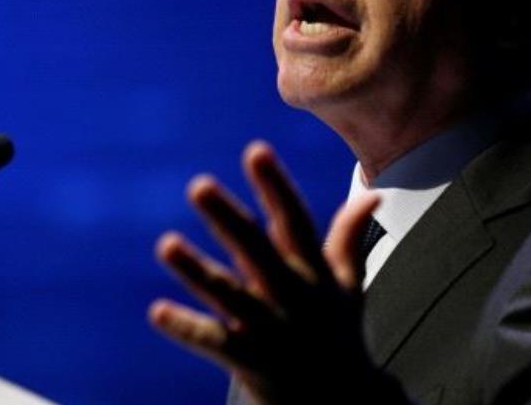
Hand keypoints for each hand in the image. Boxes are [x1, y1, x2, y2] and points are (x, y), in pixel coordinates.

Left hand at [149, 141, 400, 404]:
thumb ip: (349, 237)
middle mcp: (292, 295)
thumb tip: (372, 193)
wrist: (344, 402)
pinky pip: (214, 342)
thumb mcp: (349, 285)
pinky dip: (186, 328)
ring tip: (165, 244)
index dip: (275, 187)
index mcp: (313, 272)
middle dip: (229, 219)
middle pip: (257, 251)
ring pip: (229, 295)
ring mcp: (271, 329)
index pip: (294, 221)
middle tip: (198, 185)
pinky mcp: (251, 361)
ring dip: (198, 270)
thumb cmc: (340, 335)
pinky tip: (157, 311)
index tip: (256, 150)